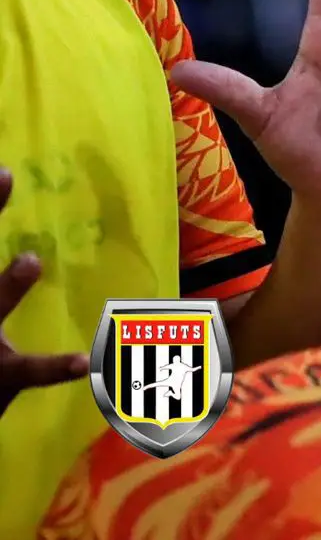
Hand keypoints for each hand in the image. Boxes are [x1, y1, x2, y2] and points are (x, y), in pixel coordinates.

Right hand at [0, 169, 88, 416]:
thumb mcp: (6, 304)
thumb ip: (24, 283)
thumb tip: (56, 250)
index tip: (6, 173)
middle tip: (3, 185)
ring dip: (4, 286)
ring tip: (30, 260)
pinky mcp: (0, 377)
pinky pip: (27, 372)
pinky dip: (53, 366)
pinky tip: (82, 360)